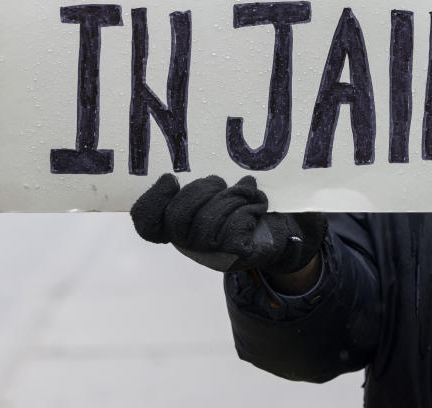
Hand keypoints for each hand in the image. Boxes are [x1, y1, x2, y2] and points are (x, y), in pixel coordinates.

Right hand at [130, 173, 326, 273]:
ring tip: (246, 192)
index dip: (153, 201)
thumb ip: (204, 186)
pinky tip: (257, 205)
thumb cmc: (246, 208)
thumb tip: (187, 176)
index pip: (148, 224)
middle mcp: (190, 244)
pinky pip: (235, 225)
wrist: (283, 233)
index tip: (170, 178)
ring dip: (231, 197)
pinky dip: (249, 207)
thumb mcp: (222, 193)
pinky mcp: (236, 255)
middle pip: (177, 217)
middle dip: (201, 191)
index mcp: (180, 226)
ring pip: (209, 219)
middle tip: (220, 182)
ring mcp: (212, 253)